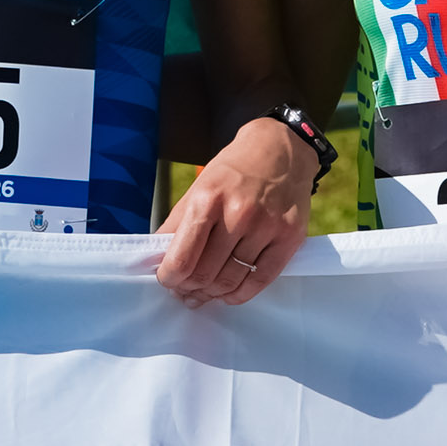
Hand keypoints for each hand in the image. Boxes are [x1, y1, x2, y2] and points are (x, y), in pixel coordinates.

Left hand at [153, 116, 313, 307]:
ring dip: (212, 294)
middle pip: (205, 274)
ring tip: (205, 293)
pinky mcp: (289, 238)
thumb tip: (157, 259)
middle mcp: (239, 214)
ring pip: (231, 281)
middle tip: (185, 291)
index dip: (169, 278)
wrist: (281, 150)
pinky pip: (260, 281)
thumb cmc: (234, 171)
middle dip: (190, 289)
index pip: (182, 258)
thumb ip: (176, 224)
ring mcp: (267, 227)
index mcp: (208, 199)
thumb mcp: (198, 188)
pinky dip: (239, 294)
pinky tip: (229, 293)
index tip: (168, 280)